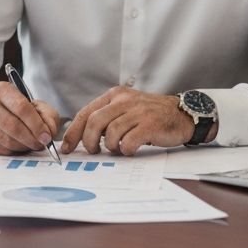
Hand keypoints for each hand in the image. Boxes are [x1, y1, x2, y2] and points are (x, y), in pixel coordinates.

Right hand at [0, 82, 60, 154]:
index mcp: (2, 89)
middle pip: (13, 126)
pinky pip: (1, 150)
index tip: (47, 137)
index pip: (21, 108)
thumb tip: (49, 132)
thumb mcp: (35, 105)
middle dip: (31, 139)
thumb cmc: (16, 108)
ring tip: (30, 143)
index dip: (36, 125)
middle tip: (41, 144)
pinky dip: (14, 151)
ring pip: (7, 141)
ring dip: (24, 146)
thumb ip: (47, 116)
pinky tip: (17, 144)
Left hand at [60, 86, 211, 155]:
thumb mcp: (126, 108)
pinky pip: (129, 141)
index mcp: (114, 95)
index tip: (66, 147)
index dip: (73, 132)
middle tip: (93, 151)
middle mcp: (124, 101)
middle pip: (94, 122)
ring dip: (109, 146)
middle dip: (88, 141)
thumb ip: (107, 117)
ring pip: (110, 132)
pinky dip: (125, 150)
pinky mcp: (150, 125)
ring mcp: (137, 112)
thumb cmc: (150, 115)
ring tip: (116, 149)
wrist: (181, 113)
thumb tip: (83, 137)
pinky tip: (130, 150)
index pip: (85, 113)